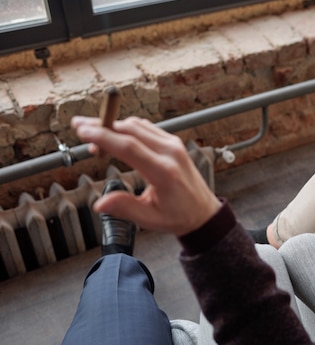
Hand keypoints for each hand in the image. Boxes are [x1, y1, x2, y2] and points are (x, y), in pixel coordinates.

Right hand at [72, 116, 221, 235]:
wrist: (203, 212)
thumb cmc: (180, 216)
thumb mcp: (150, 218)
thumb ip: (125, 208)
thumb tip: (99, 203)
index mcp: (164, 172)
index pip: (129, 147)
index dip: (103, 136)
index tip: (83, 131)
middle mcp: (170, 153)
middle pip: (131, 130)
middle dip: (102, 126)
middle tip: (79, 127)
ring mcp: (174, 145)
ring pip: (138, 126)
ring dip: (113, 126)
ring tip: (92, 136)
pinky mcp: (174, 143)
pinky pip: (146, 128)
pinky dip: (127, 129)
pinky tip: (113, 136)